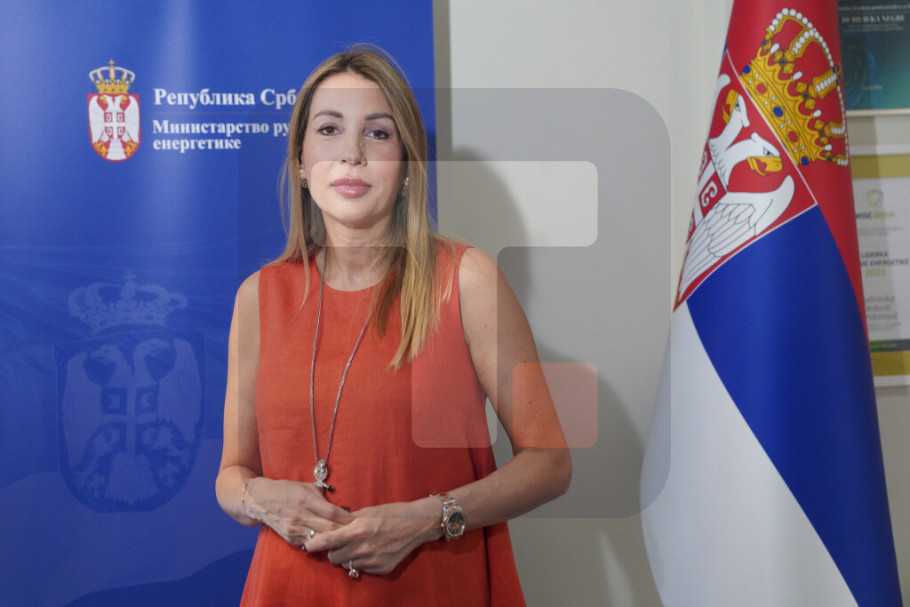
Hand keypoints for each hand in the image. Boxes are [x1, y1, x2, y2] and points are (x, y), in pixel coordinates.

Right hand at [245, 477, 350, 547]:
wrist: (260, 500)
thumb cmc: (287, 490)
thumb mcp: (306, 487)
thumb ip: (324, 496)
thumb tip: (344, 507)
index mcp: (307, 499)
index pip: (334, 512)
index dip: (348, 518)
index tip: (359, 520)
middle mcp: (301, 515)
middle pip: (329, 528)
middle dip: (345, 531)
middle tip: (358, 533)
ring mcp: (294, 528)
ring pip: (321, 539)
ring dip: (335, 540)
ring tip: (347, 540)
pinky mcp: (290, 538)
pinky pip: (310, 543)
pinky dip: (321, 544)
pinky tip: (331, 543)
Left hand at [303, 497, 441, 575]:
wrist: (417, 524)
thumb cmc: (392, 513)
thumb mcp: (368, 511)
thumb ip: (348, 521)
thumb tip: (331, 527)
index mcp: (358, 530)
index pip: (327, 541)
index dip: (314, 544)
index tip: (307, 545)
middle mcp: (363, 547)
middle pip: (334, 557)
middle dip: (334, 550)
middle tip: (340, 542)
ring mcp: (373, 560)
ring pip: (347, 565)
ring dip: (348, 557)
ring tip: (357, 546)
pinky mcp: (381, 568)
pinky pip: (362, 569)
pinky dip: (362, 562)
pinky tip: (371, 551)